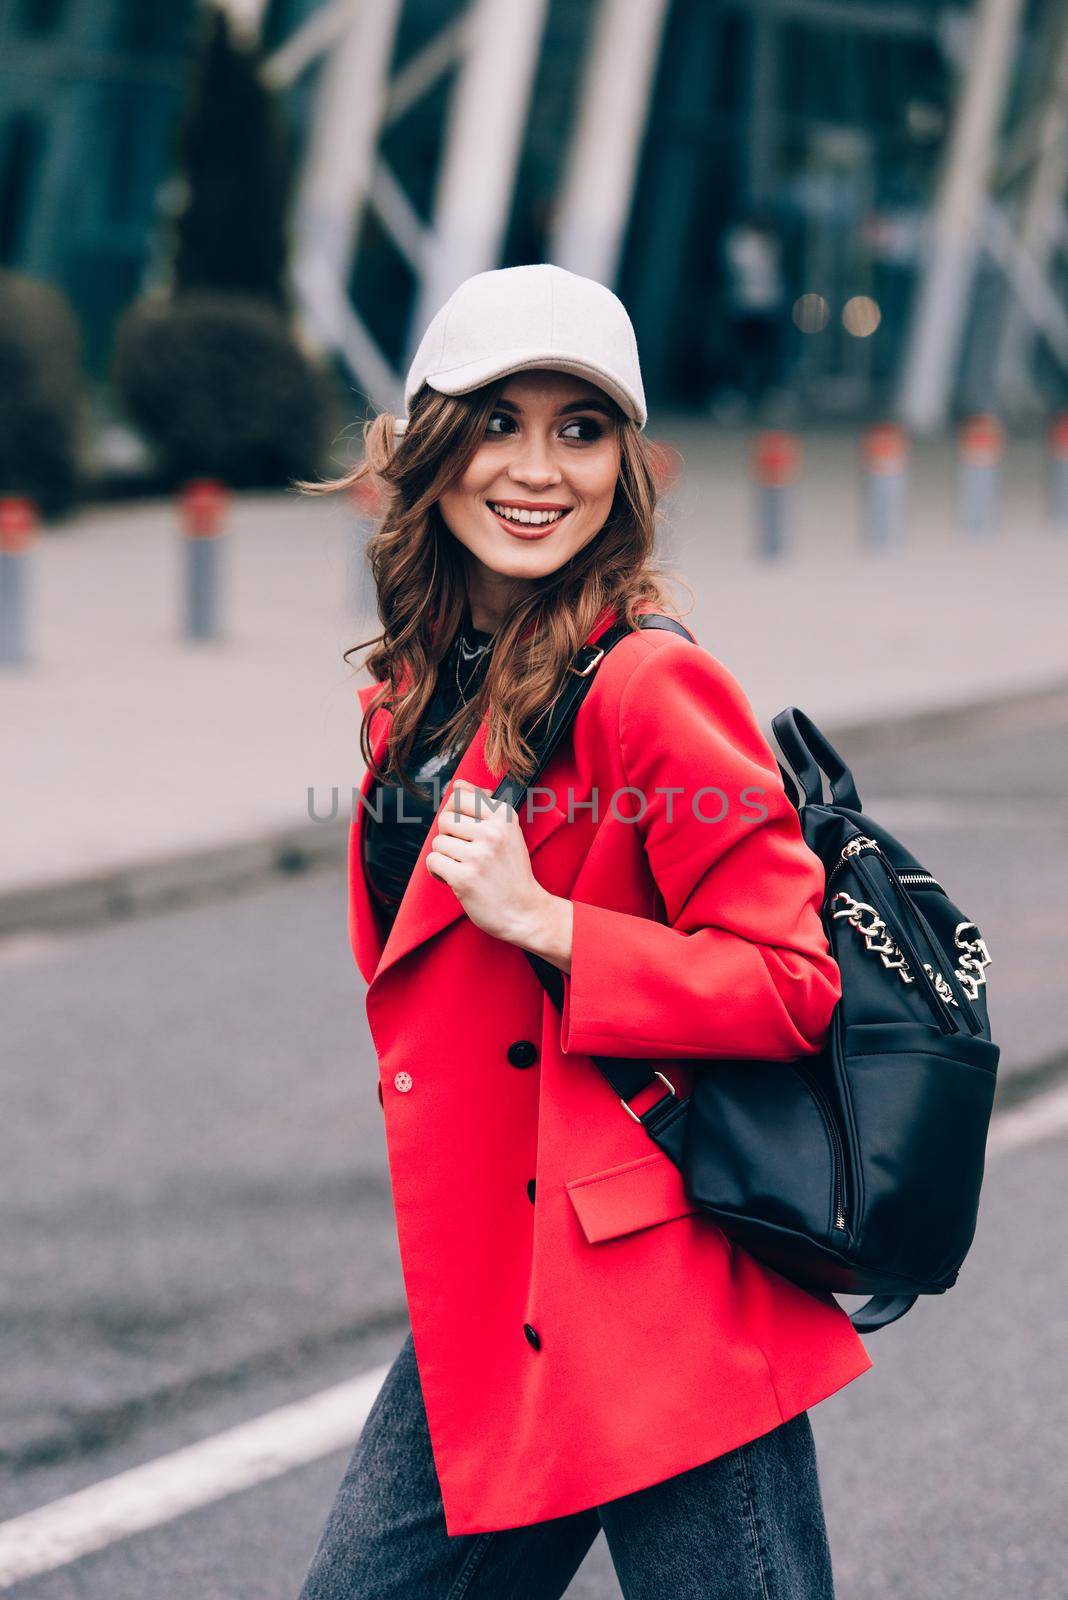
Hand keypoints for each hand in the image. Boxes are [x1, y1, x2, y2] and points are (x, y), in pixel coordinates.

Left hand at [426, 778, 570, 964]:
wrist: (525, 911)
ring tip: (462, 867)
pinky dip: (438, 873)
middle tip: (464, 853)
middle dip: (449, 837)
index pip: (460, 797)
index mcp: (504, 817)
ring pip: (438, 841)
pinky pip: (433, 862)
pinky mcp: (465, 878)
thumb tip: (458, 784)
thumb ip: (482, 806)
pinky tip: (454, 879)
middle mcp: (493, 832)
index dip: (456, 814)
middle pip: (446, 819)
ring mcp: (479, 855)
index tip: (467, 831)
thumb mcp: (507, 832)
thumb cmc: (511, 871)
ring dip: (445, 857)